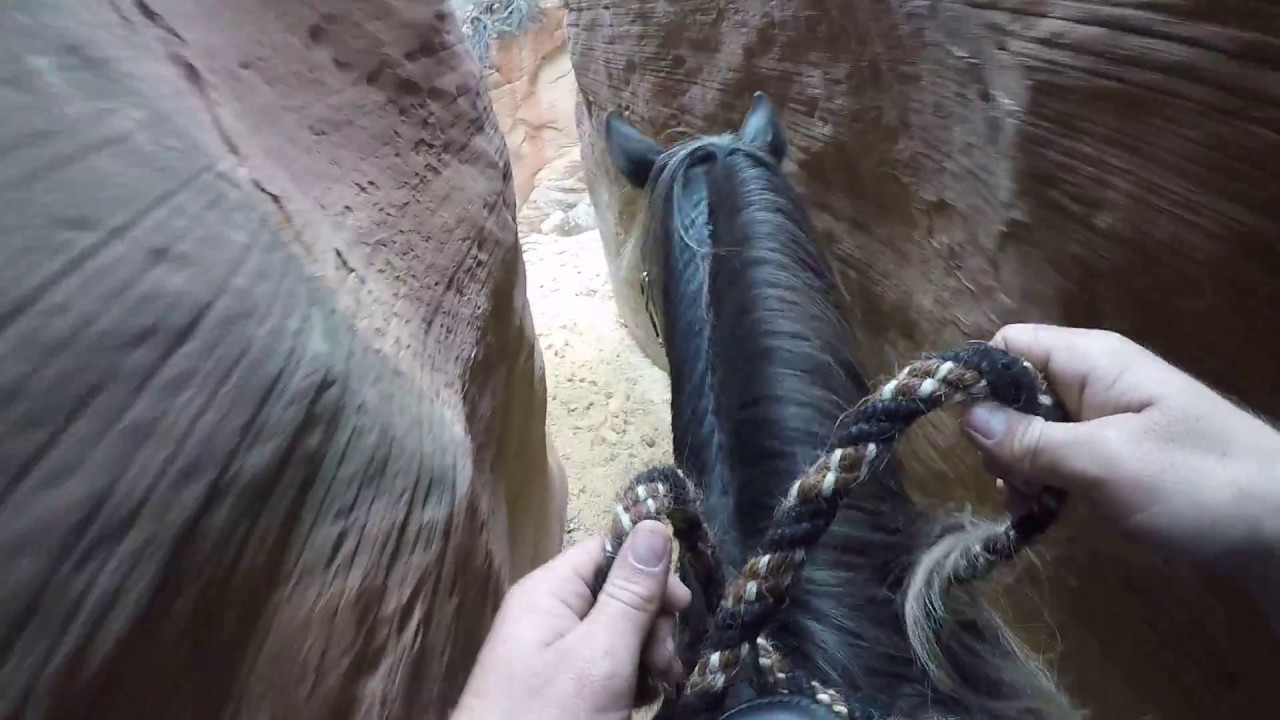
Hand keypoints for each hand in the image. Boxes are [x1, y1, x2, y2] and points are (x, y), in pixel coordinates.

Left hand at [452, 520, 690, 719]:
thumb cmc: (552, 717)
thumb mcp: (601, 654)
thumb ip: (631, 593)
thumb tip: (654, 524)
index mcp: (549, 591)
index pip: (608, 551)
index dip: (649, 571)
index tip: (682, 607)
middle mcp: (549, 613)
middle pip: (618, 592)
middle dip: (652, 623)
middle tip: (664, 663)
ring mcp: (554, 652)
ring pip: (618, 632)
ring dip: (647, 655)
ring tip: (656, 687)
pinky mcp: (563, 685)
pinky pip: (606, 664)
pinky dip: (630, 678)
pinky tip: (642, 699)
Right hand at [960, 325, 1279, 596]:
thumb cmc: (1196, 483)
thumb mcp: (1104, 463)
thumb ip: (1031, 441)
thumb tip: (966, 417)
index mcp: (1092, 360)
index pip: (1008, 344)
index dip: (979, 380)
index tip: (970, 433)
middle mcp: (1093, 380)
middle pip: (1014, 390)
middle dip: (998, 436)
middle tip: (1014, 482)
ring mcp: (1106, 418)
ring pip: (1032, 429)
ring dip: (1018, 466)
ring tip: (1032, 505)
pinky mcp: (1117, 455)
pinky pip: (1059, 456)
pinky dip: (1044, 482)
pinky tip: (1048, 511)